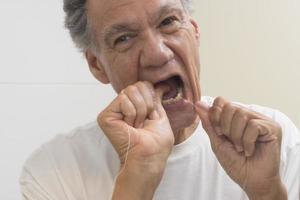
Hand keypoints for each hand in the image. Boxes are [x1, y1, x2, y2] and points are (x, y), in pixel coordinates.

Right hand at [98, 81, 173, 198]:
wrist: (149, 155)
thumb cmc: (157, 143)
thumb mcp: (160, 116)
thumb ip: (156, 99)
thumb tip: (160, 85)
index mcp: (135, 106)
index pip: (143, 85)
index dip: (151, 97)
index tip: (151, 115)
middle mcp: (123, 106)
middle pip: (137, 86)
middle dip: (147, 105)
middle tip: (143, 123)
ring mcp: (113, 110)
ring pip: (131, 91)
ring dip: (140, 111)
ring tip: (136, 126)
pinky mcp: (106, 115)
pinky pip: (123, 100)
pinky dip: (132, 114)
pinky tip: (128, 126)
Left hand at [195, 97, 286, 198]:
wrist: (251, 181)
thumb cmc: (236, 163)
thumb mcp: (217, 142)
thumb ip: (209, 123)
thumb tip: (198, 104)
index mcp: (235, 117)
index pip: (221, 101)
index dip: (215, 115)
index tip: (219, 132)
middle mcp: (249, 115)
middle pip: (230, 106)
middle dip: (225, 128)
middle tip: (232, 143)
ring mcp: (262, 121)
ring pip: (241, 115)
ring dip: (237, 136)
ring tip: (241, 148)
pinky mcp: (272, 128)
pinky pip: (253, 126)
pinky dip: (247, 142)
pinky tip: (250, 151)